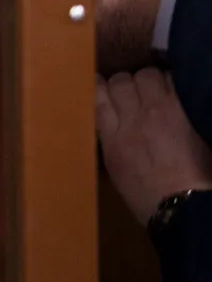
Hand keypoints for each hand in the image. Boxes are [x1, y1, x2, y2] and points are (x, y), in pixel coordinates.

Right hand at [96, 68, 211, 224]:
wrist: (183, 206)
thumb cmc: (147, 195)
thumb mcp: (116, 167)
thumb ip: (110, 138)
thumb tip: (109, 119)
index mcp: (111, 137)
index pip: (97, 95)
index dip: (99, 85)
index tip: (102, 85)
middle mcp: (132, 119)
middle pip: (121, 81)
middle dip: (126, 83)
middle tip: (134, 91)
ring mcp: (159, 112)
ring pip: (146, 75)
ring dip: (149, 80)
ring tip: (156, 90)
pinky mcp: (184, 111)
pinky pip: (173, 82)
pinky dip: (171, 82)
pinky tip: (174, 91)